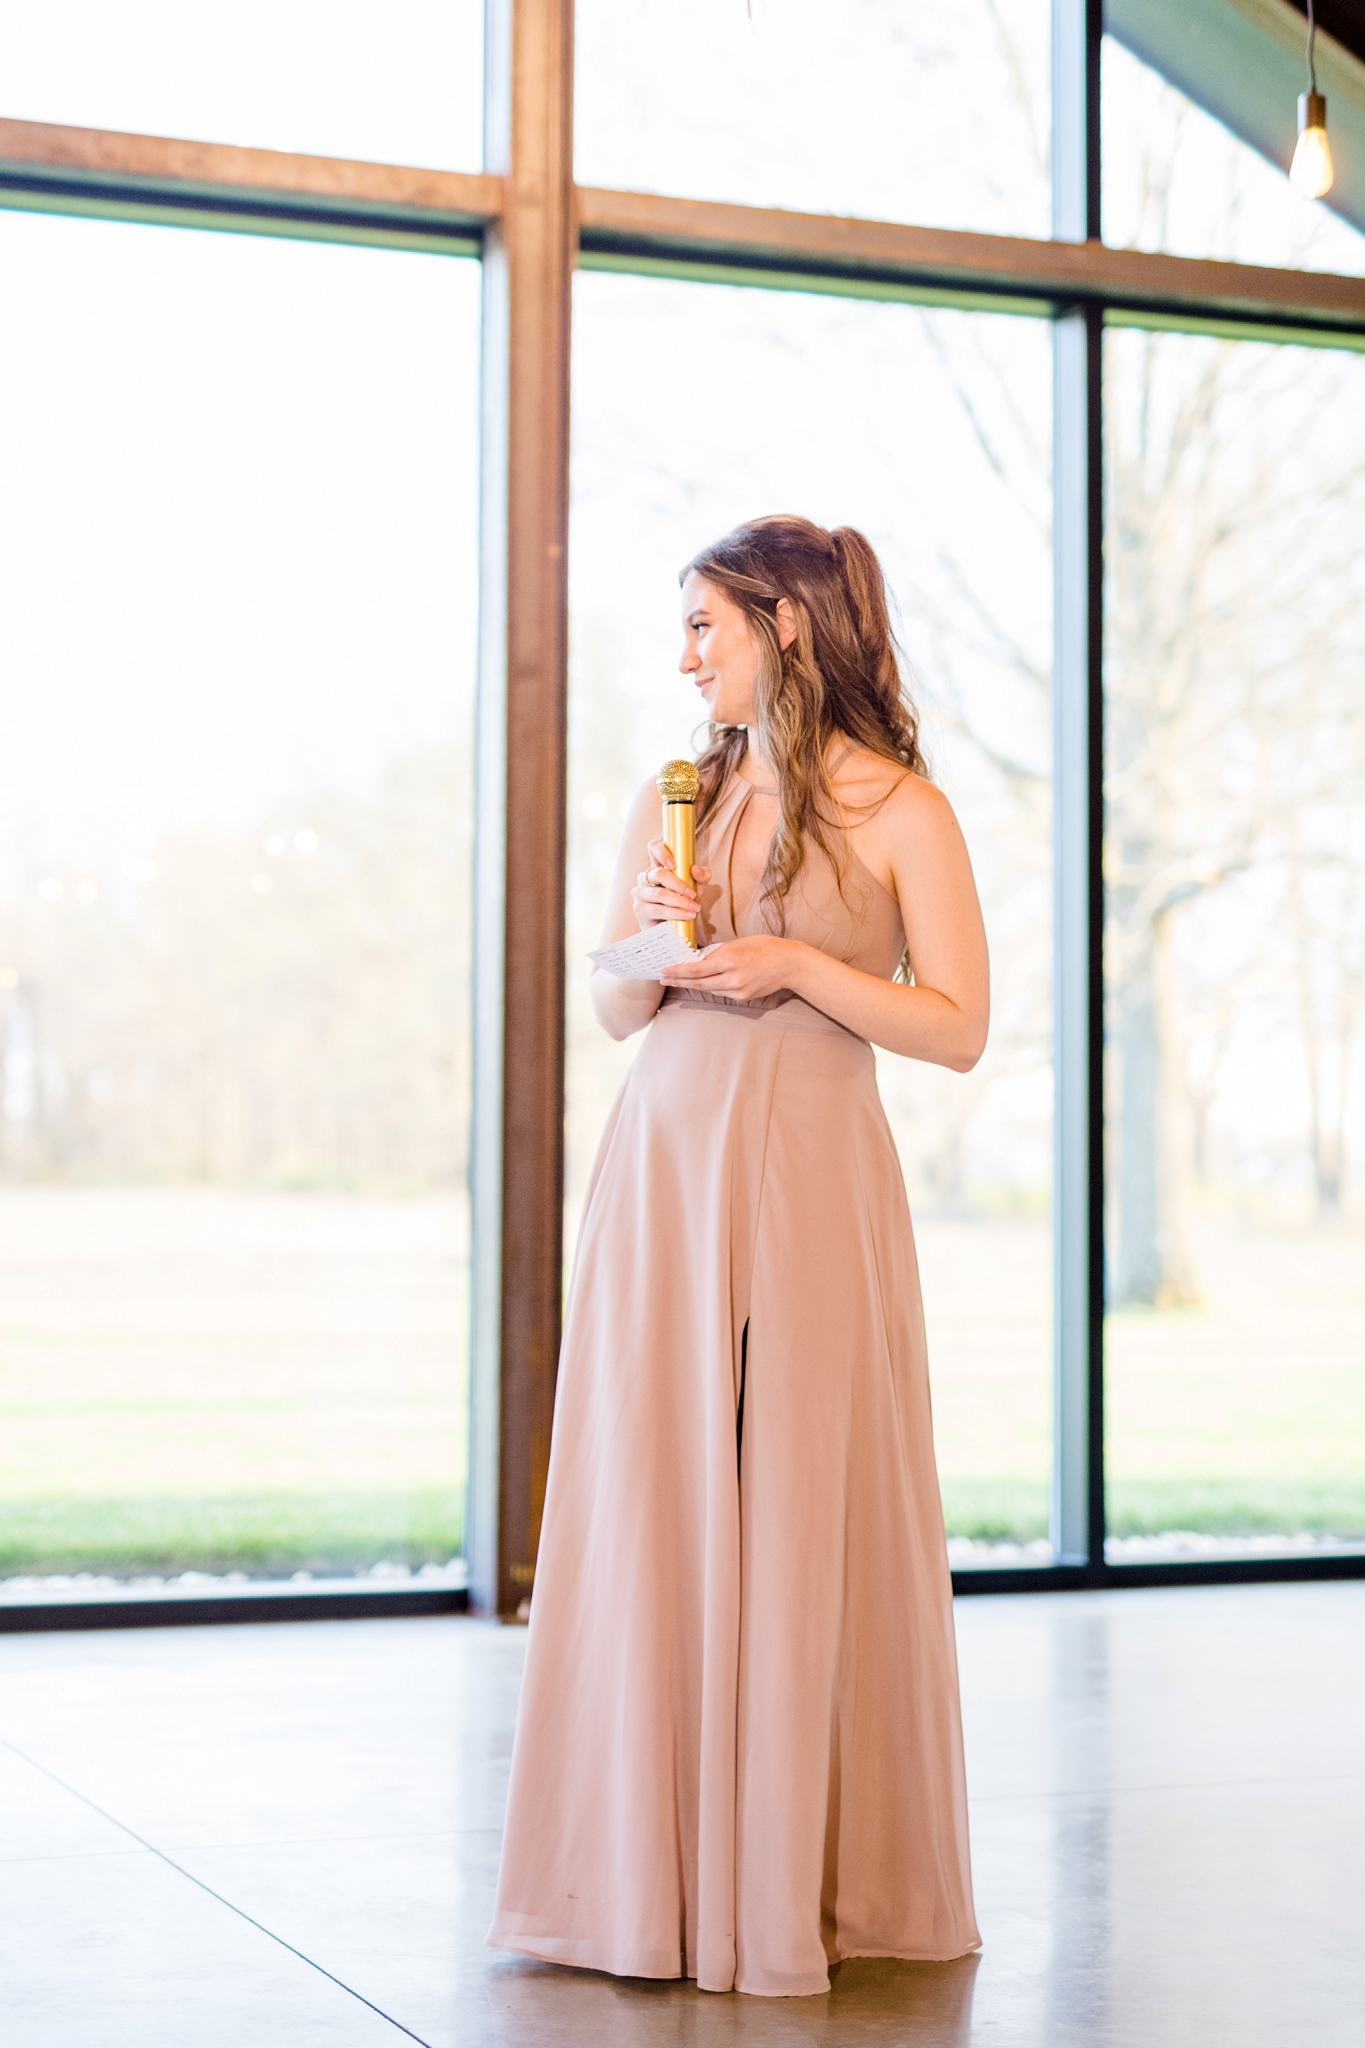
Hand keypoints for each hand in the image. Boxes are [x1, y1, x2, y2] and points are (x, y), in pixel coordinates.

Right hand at [631, 840, 712, 931]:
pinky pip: (658, 909)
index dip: (661, 851)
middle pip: (658, 873)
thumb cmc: (684, 901)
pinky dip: (675, 913)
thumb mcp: (697, 887)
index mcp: (658, 866)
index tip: (674, 864)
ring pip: (659, 893)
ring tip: (694, 908)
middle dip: (678, 884)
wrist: (675, 927)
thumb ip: (701, 876)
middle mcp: (645, 877)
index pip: (653, 848)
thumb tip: (695, 869)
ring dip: (679, 901)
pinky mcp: (640, 909)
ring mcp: (640, 893)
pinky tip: (687, 915)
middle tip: (692, 893)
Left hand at [659, 935, 805, 1001]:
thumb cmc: (765, 948)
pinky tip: (704, 982)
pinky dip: (711, 986)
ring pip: (708, 989)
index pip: (695, 969)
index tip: (664, 971)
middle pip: (698, 983)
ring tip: (678, 980)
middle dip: (679, 981)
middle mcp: (732, 978)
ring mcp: (738, 990)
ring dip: (693, 984)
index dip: (677, 972)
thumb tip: (699, 960)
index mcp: (729, 960)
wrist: (789, 964)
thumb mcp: (738, 944)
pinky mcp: (743, 997)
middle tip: (664, 979)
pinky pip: (721, 992)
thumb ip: (718, 954)